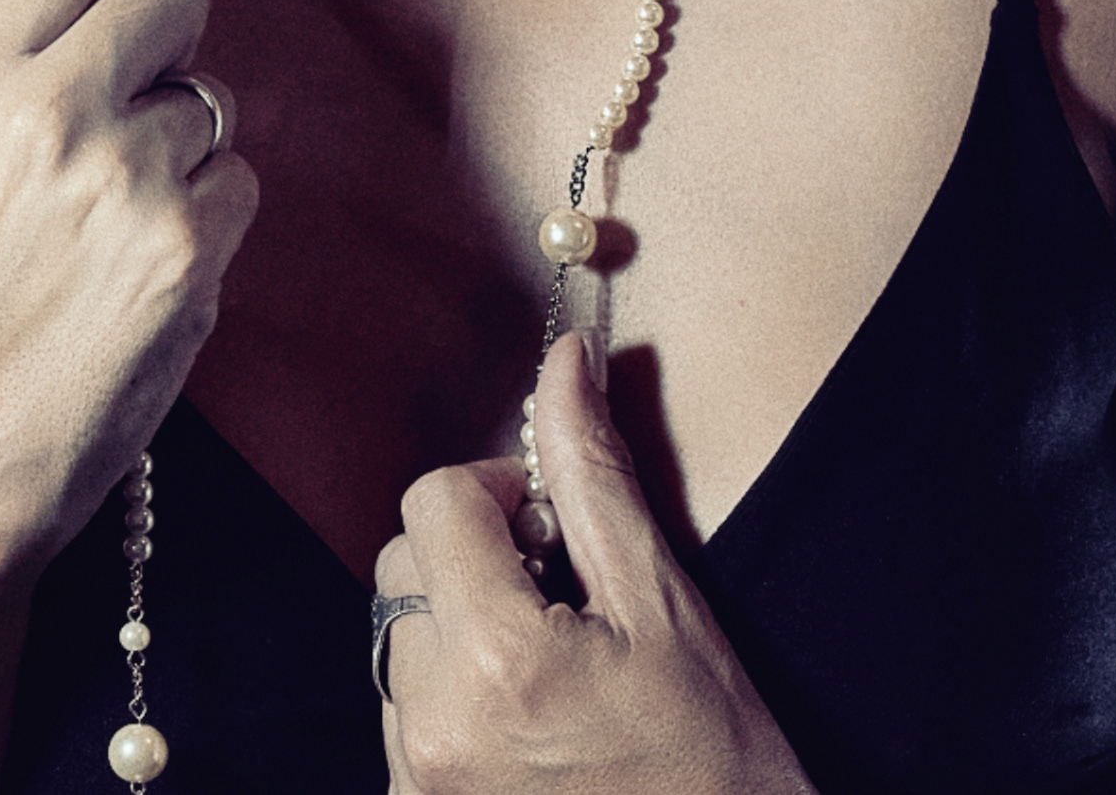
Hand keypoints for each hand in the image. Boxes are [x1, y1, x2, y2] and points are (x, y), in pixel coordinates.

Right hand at [0, 0, 258, 569]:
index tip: (95, 19)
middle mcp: (50, 108)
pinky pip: (239, 183)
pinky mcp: (188, 254)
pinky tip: (136, 271)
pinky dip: (203, 221)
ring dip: (179, 144)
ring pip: (211, 96)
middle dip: (160, 39)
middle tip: (114, 114)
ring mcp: (127, 180)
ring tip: (103, 219)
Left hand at [375, 334, 812, 794]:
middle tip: (556, 593)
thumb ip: (595, 475)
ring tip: (547, 665)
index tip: (548, 521)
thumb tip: (565, 362)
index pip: (434, 502)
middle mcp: (437, 728)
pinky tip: (525, 718)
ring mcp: (418, 783)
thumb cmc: (718, 764)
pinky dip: (448, 692)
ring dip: (455, 624)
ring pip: (397, 636)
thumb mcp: (665, 606)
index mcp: (498, 662)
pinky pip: (401, 712)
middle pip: (403, 566)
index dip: (495, 490)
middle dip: (471, 556)